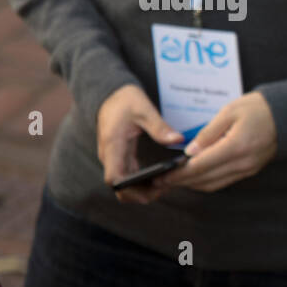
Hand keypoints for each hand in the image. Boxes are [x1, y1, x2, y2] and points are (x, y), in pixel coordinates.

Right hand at [97, 84, 183, 203]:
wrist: (109, 93)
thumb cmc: (125, 100)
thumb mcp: (143, 108)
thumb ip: (158, 126)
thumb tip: (177, 140)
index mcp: (112, 145)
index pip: (114, 178)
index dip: (131, 190)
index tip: (153, 189)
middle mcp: (110, 156)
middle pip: (120, 187)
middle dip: (141, 194)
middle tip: (167, 188)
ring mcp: (114, 157)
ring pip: (125, 184)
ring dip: (143, 189)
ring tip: (168, 184)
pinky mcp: (120, 156)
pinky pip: (129, 175)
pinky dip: (142, 181)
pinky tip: (161, 178)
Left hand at [162, 91, 276, 192]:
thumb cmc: (257, 108)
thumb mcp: (229, 112)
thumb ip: (208, 133)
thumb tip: (189, 152)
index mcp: (236, 146)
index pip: (200, 166)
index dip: (179, 174)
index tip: (162, 177)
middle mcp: (243, 163)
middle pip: (205, 179)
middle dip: (182, 182)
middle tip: (162, 181)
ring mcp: (248, 169)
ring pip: (214, 184)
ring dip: (193, 184)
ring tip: (175, 180)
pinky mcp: (250, 171)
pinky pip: (224, 181)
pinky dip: (207, 181)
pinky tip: (195, 176)